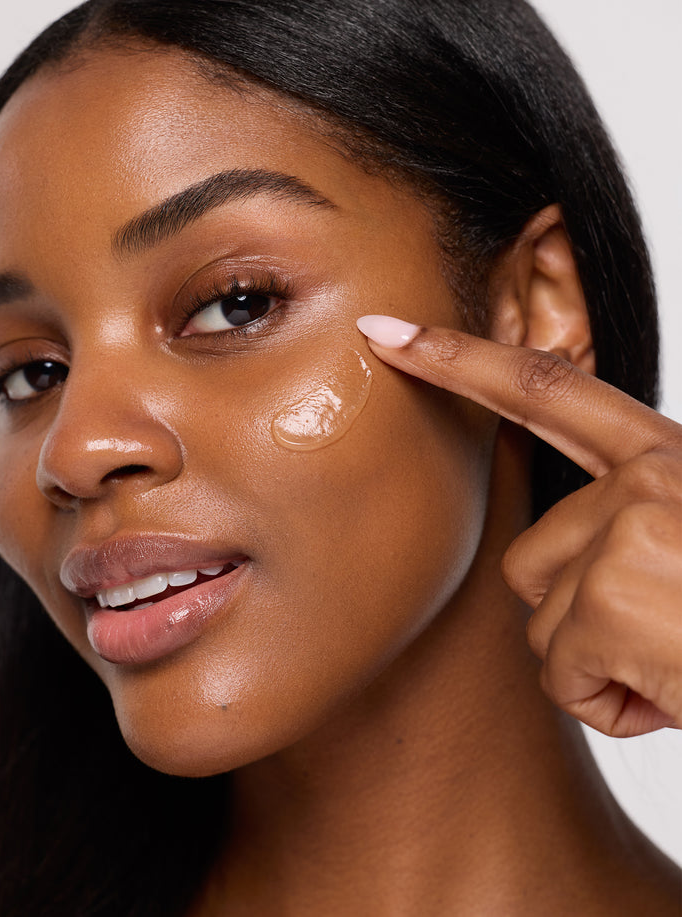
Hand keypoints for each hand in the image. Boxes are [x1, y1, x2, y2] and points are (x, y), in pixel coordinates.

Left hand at [358, 315, 681, 736]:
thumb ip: (629, 517)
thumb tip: (573, 556)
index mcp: (666, 457)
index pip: (542, 389)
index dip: (459, 361)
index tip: (386, 334)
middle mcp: (642, 481)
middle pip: (528, 557)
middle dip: (576, 613)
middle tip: (666, 630)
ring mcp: (624, 533)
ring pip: (542, 623)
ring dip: (604, 662)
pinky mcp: (608, 600)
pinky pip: (564, 678)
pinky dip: (616, 705)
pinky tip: (678, 693)